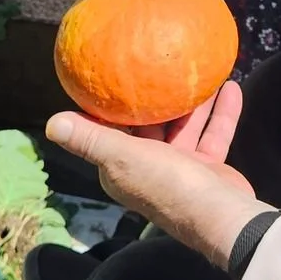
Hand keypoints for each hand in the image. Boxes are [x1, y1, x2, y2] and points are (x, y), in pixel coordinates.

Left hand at [46, 85, 267, 268]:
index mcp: (121, 167)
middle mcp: (148, 167)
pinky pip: (212, 133)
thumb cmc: (169, 184)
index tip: (115, 73)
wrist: (221, 215)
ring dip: (192, 101)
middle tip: (161, 63)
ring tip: (199, 69)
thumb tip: (51, 124)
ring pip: (184, 126)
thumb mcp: (123, 157)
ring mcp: (180, 168)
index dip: (111, 105)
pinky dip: (221, 113)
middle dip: (155, 97)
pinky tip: (229, 85)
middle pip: (149, 125)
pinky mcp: (208, 167)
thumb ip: (89, 140)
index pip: (110, 130)